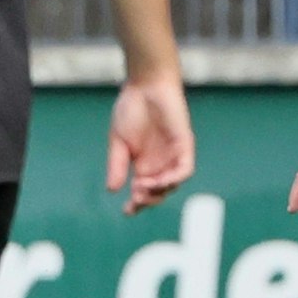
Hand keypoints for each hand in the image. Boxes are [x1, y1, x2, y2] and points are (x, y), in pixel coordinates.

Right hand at [106, 77, 194, 214]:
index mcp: (144, 165)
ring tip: (142, 188)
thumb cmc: (131, 110)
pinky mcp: (184, 145)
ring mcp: (173, 155)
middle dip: (148, 201)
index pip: (144, 192)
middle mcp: (160, 163)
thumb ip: (117, 165)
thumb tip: (112, 190)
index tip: (126, 211)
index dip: (137, 204)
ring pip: (172, 184)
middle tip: (134, 199)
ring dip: (158, 191)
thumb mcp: (118, 142)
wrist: (144, 86)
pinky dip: (174, 178)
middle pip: (159, 192)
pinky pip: (185, 169)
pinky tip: (160, 181)